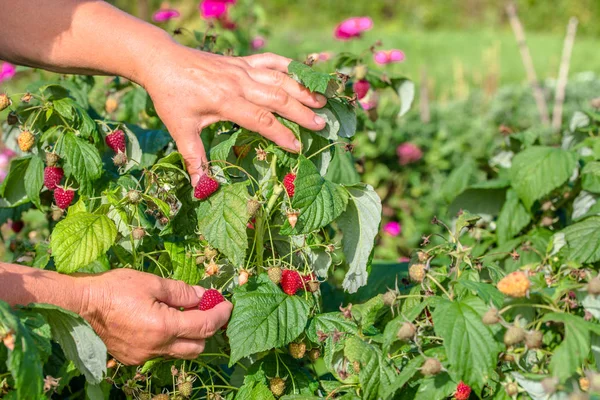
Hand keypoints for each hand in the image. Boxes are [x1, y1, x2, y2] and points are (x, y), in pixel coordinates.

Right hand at [77, 269, 230, 364]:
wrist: (84, 301)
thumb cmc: (118, 287)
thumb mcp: (154, 282)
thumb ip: (183, 292)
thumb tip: (204, 296)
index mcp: (163, 326)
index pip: (204, 326)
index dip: (220, 315)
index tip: (228, 305)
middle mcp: (156, 347)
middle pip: (197, 346)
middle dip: (208, 329)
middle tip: (208, 309)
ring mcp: (143, 356)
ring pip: (180, 352)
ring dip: (189, 336)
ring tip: (186, 315)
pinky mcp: (133, 358)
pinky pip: (161, 353)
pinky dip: (170, 340)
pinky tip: (164, 323)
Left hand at [141, 46, 327, 185]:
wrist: (161, 60)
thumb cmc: (170, 96)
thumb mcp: (180, 129)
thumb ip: (194, 158)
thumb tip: (200, 188)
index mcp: (225, 100)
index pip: (261, 119)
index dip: (281, 134)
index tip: (298, 147)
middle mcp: (238, 82)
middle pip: (277, 97)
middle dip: (301, 112)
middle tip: (321, 125)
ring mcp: (242, 69)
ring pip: (279, 78)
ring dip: (302, 89)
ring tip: (322, 101)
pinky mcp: (241, 61)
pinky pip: (270, 60)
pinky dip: (289, 65)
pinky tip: (304, 73)